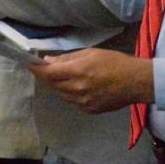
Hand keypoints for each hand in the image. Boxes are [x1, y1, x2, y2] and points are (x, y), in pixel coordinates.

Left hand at [29, 48, 153, 112]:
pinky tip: (80, 86)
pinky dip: (71, 93)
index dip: (37, 69)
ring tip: (68, 76)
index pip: (50, 72)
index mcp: (79, 71)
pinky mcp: (88, 110)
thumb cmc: (115, 62)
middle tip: (49, 68)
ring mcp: (82, 102)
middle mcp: (78, 89)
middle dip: (49, 76)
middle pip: (53, 84)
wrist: (135, 82)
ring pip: (61, 94)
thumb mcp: (92, 53)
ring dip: (59, 85)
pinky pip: (72, 101)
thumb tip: (49, 60)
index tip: (29, 64)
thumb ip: (69, 58)